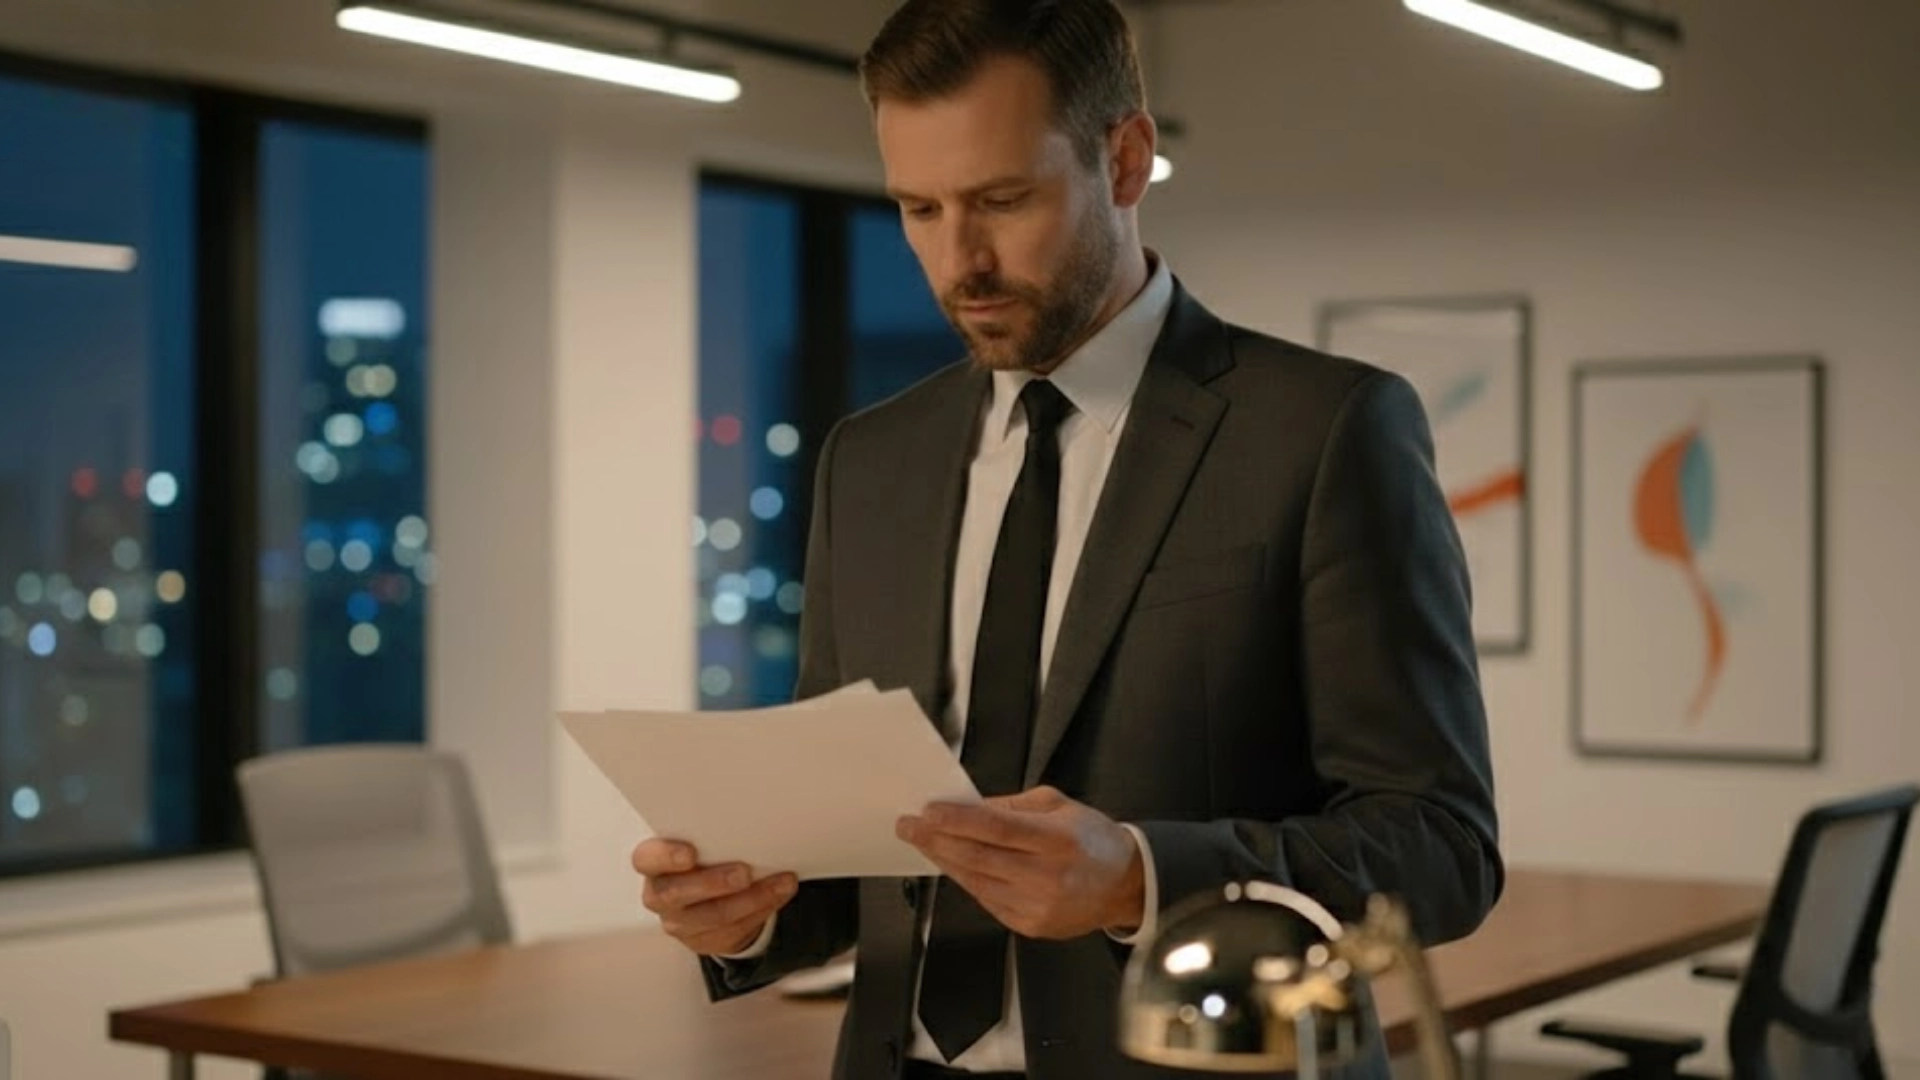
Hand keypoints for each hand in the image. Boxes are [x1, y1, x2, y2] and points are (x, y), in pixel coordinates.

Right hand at [631, 838, 797, 956]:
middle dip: (715, 883)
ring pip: (714, 916)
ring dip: (753, 898)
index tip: (690, 853)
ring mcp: (679, 922)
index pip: (646, 858)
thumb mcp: (701, 843)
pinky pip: (735, 929)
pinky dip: (762, 909)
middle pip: (678, 893)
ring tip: (780, 883)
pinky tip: (778, 894)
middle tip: (744, 873)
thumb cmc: (704, 858)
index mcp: (653, 862)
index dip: (666, 856)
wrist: (707, 896)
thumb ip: (711, 835)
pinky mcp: (703, 941)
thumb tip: (749, 821)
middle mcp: (660, 894)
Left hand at [896, 785, 1144, 939]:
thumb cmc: (1092, 839)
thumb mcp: (1059, 805)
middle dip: (937, 840)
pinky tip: (953, 865)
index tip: (928, 812)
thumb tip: (968, 807)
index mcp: (1057, 839)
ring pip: (976, 881)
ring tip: (924, 843)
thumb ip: (1012, 806)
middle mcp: (1046, 876)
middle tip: (909, 826)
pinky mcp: (1030, 926)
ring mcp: (1037, 906)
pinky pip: (986, 900)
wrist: (1124, 885)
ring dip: (945, 861)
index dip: (957, 820)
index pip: (996, 828)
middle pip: (978, 857)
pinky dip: (967, 880)